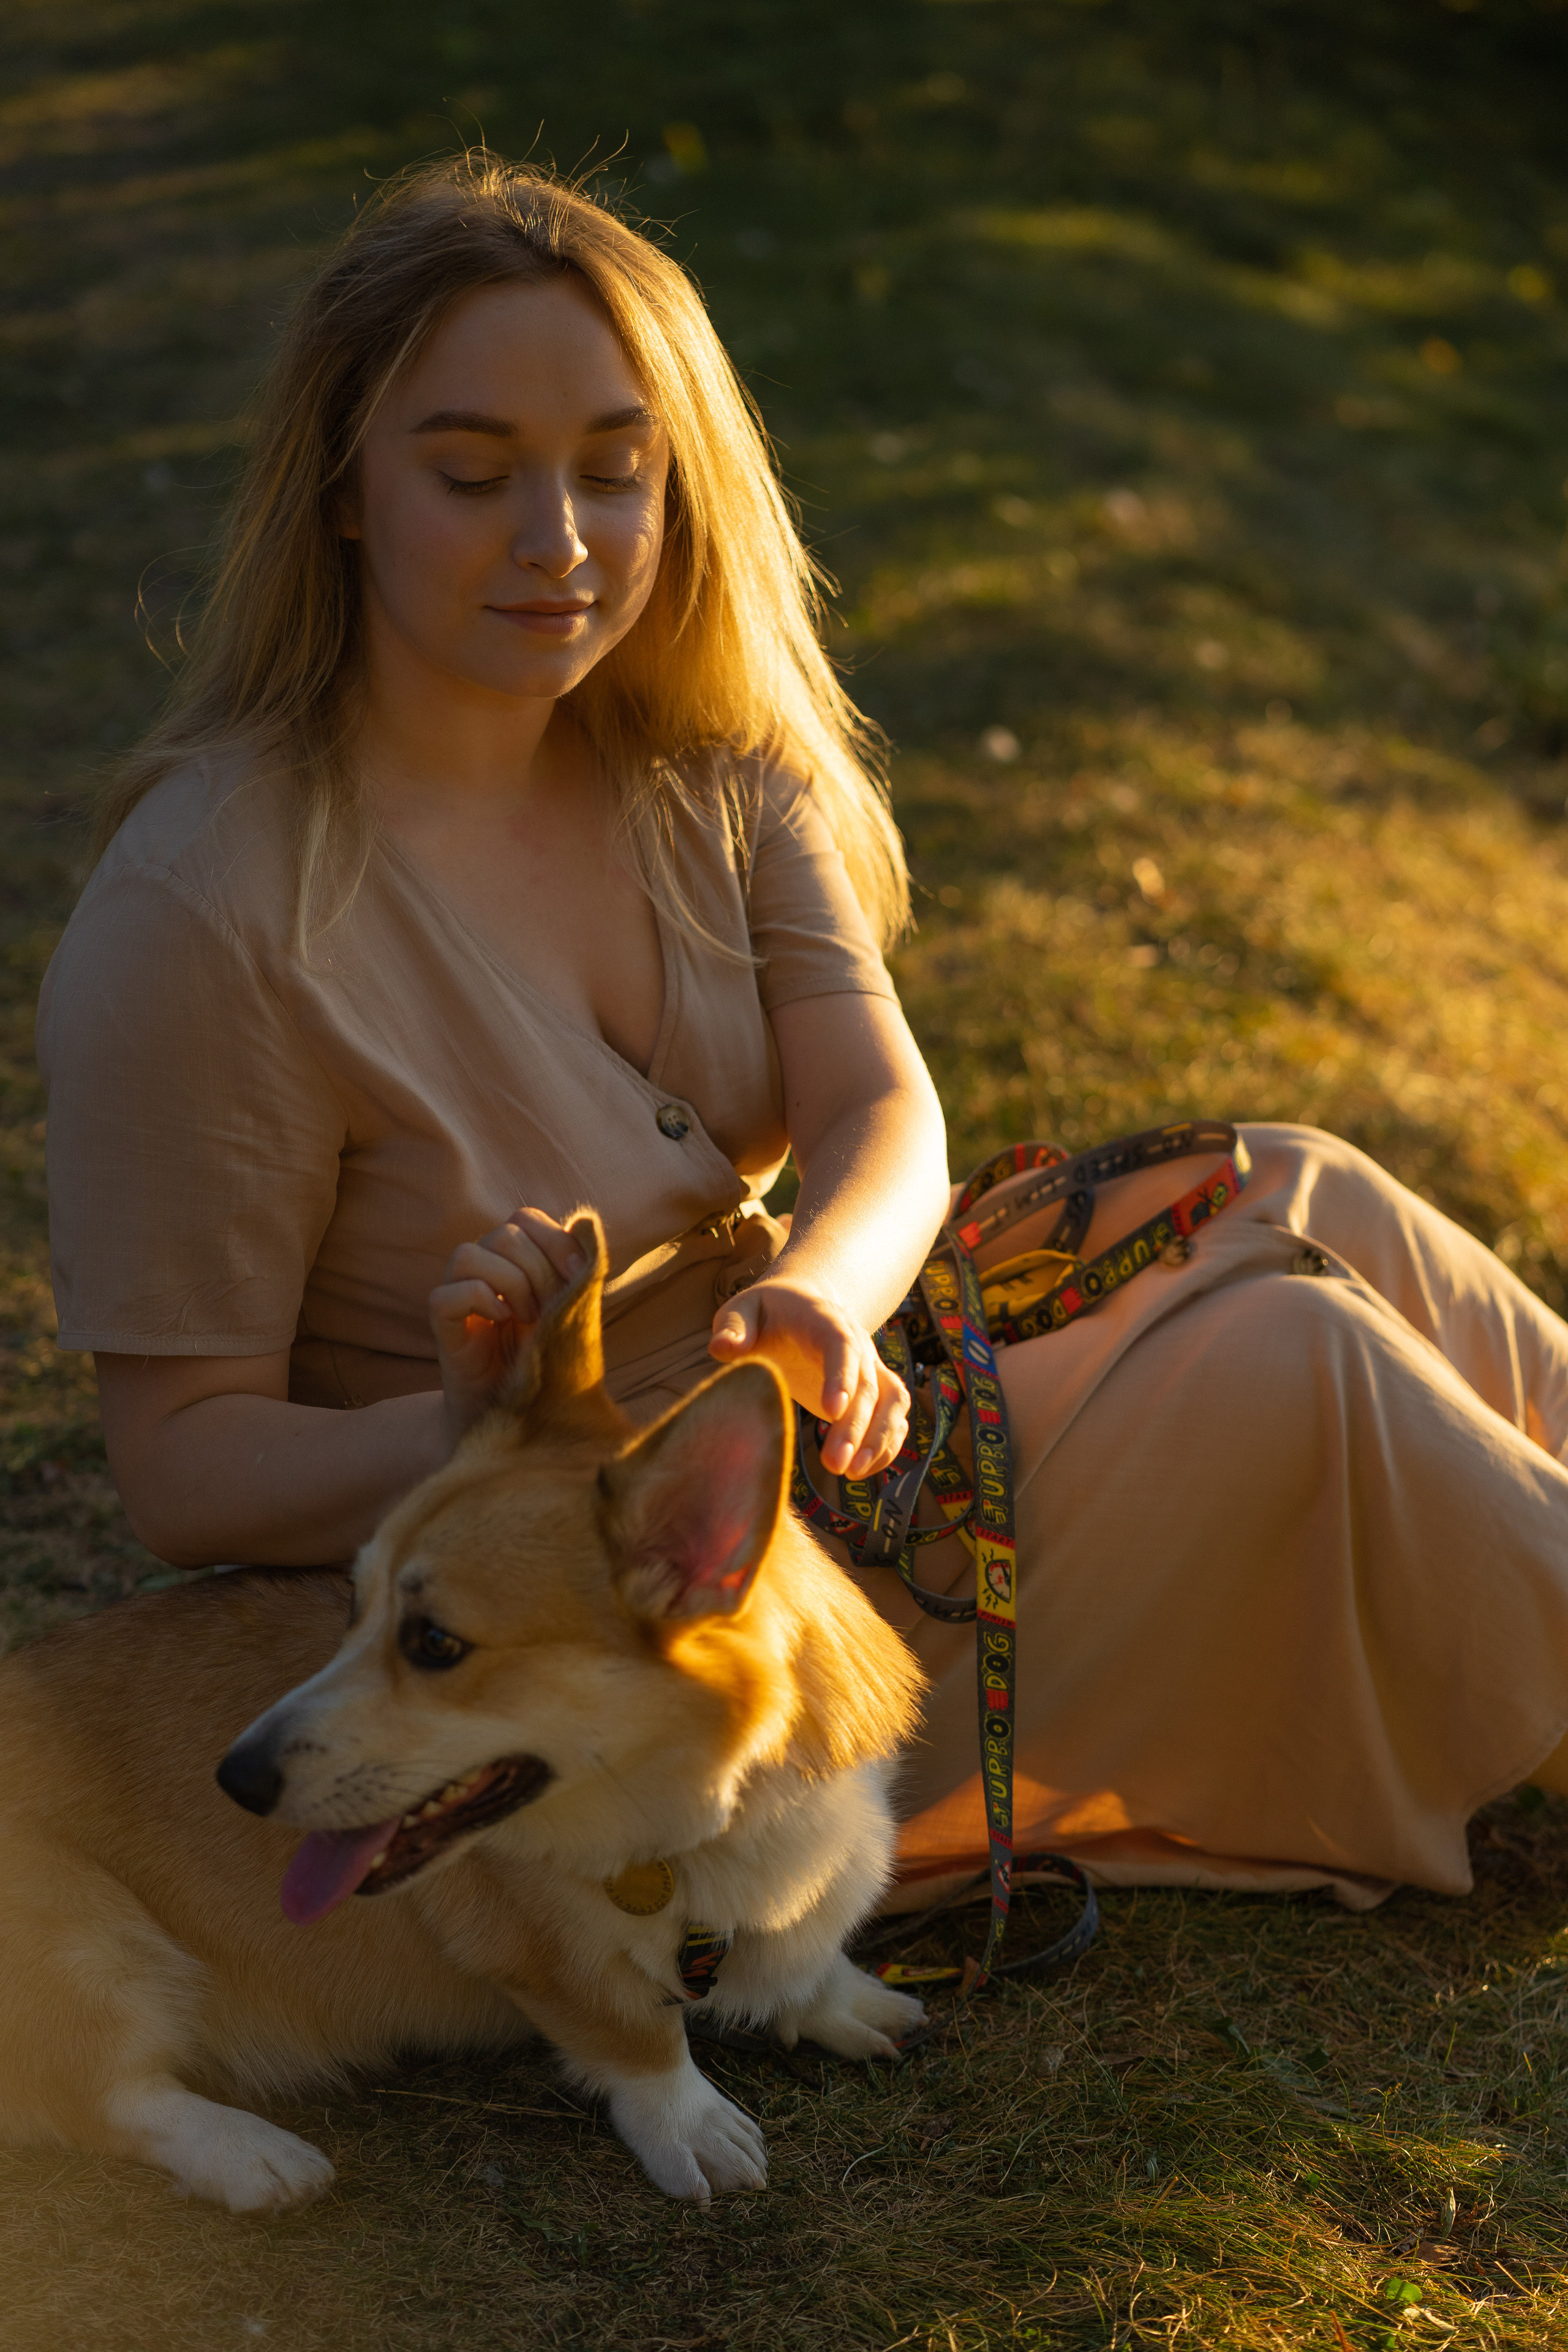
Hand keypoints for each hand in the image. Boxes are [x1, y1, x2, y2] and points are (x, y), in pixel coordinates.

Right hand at [430, 1206, 585, 1442]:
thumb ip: (578, 1274)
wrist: (517, 1415)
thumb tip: (587, 1223)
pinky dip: (480, 1301)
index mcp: (515, 1260)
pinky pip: (446, 1294)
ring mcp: (458, 1293)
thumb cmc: (546, 1360)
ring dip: (510, 1283)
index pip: (526, 1218)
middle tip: (551, 1308)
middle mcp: (483, 1269)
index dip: (555, 1239)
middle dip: (540, 1270)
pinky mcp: (442, 1325)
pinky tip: (501, 1322)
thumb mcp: (570, 1313)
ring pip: (469, 1254)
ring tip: (525, 1317)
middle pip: (505, 1234)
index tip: (579, 1276)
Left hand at [708, 1278, 908, 1478]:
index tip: (831, 1410)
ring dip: (879, 1438)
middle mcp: (857, 1344)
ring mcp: (870, 1368)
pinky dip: (885, 1445)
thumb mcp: (742, 1311)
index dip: (841, 1377)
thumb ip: (733, 1328)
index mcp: (825, 1321)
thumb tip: (722, 1348)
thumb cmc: (765, 1314)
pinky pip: (894, 1417)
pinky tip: (861, 1472)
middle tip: (834, 1464)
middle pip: (867, 1385)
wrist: (801, 1306)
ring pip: (892, 1402)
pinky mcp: (874, 1391)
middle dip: (855, 1426)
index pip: (841, 1345)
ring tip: (853, 1473)